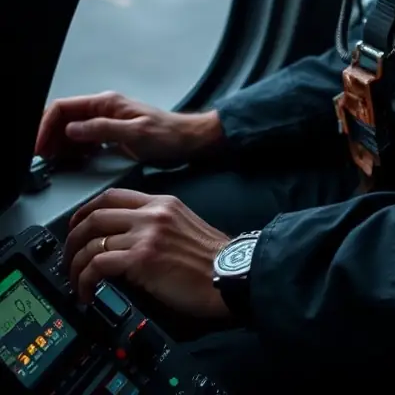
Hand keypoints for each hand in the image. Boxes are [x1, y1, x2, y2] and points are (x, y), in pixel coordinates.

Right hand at [35, 91, 222, 165]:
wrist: (188, 141)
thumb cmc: (167, 135)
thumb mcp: (135, 134)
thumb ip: (103, 130)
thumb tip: (72, 129)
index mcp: (106, 103)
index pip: (63, 107)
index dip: (45, 126)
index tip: (38, 147)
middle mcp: (103, 109)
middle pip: (63, 118)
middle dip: (49, 136)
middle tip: (45, 158)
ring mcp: (106, 121)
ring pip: (70, 129)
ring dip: (59, 144)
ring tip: (57, 162)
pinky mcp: (110, 134)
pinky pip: (83, 140)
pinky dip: (73, 150)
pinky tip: (75, 162)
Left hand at [64, 188, 232, 316]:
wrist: (232, 274)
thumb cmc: (215, 259)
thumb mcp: (186, 225)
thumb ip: (159, 224)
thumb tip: (129, 240)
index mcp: (163, 203)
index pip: (113, 196)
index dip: (87, 211)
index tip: (78, 227)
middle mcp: (152, 214)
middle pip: (95, 215)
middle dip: (73, 238)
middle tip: (68, 257)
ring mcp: (147, 235)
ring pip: (92, 241)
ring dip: (75, 264)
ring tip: (76, 281)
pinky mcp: (142, 259)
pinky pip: (97, 265)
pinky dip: (85, 280)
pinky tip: (87, 292)